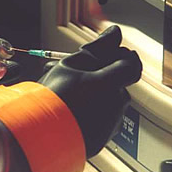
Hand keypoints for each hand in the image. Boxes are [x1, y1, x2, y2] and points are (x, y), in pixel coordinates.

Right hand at [38, 25, 141, 157]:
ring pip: (110, 102)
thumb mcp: (70, 65)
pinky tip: (73, 113)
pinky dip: (92, 114)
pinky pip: (103, 120)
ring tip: (70, 98)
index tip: (109, 54)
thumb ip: (98, 48)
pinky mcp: (104, 139)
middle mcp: (116, 104)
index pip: (131, 64)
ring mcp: (111, 124)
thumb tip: (114, 32)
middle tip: (78, 77)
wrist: (40, 139)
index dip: (121, 57)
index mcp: (109, 84)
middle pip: (119, 83)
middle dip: (103, 77)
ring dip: (96, 96)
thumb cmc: (52, 100)